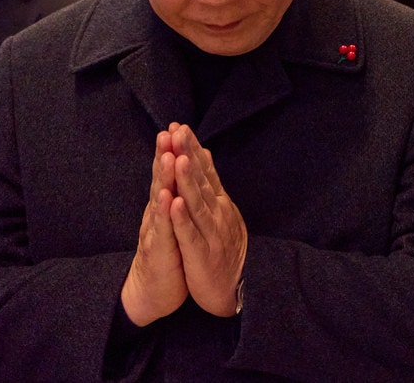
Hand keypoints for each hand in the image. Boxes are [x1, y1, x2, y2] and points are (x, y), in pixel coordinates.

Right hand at [121, 130, 187, 325]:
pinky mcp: (157, 250)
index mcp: (165, 205)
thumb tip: (181, 169)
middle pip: (161, 180)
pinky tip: (167, 198)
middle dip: (165, 155)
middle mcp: (157, 213)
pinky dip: (164, 213)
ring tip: (169, 156)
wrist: (154, 290)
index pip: (169, 173)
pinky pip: (161, 229)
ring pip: (160, 200)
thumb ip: (175, 195)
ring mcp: (156, 230)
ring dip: (164, 178)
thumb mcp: (173, 220)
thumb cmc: (168, 252)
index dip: (173, 150)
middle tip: (168, 132)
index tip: (178, 127)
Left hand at [167, 124, 247, 317]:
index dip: (192, 149)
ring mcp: (211, 233)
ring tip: (179, 159)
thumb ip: (211, 184)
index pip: (204, 170)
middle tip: (178, 131)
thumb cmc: (224, 247)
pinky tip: (175, 203)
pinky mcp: (202, 254)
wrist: (238, 287)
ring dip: (188, 181)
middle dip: (188, 155)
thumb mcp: (220, 212)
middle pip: (201, 180)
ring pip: (197, 203)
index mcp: (218, 203)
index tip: (180, 127)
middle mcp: (217, 213)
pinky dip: (183, 218)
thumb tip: (204, 153)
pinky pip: (191, 234)